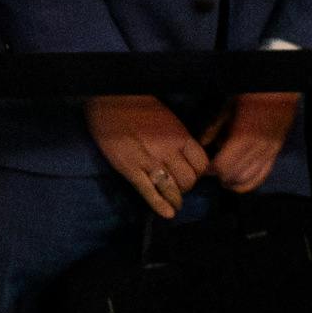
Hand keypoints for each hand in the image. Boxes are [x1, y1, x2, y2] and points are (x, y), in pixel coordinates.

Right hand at [87, 94, 210, 218]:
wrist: (110, 98)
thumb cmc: (138, 106)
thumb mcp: (167, 119)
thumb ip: (177, 138)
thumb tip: (186, 155)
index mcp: (179, 135)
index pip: (201, 164)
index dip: (199, 173)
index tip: (192, 174)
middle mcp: (168, 150)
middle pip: (188, 180)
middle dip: (185, 187)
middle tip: (178, 187)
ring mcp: (149, 161)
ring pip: (173, 189)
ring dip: (175, 198)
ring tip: (172, 201)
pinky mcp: (130, 169)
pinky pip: (149, 192)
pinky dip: (160, 206)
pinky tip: (167, 214)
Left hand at [203, 91, 297, 193]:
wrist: (279, 91)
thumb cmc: (251, 95)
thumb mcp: (228, 106)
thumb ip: (214, 127)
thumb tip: (202, 143)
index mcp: (243, 136)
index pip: (223, 165)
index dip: (211, 170)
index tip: (204, 168)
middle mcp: (257, 148)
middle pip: (233, 175)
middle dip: (220, 177)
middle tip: (212, 173)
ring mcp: (268, 152)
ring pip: (248, 180)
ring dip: (233, 182)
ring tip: (224, 179)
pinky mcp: (276, 153)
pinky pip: (263, 175)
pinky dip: (250, 182)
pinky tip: (239, 181)